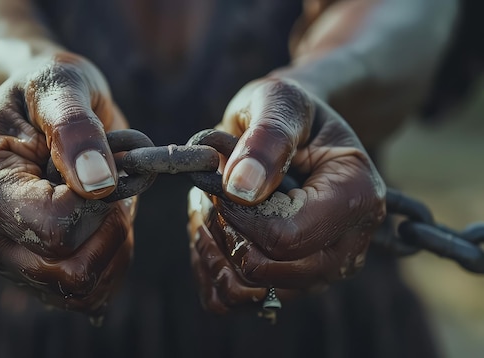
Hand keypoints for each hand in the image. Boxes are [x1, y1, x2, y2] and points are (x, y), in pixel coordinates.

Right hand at [0, 53, 133, 314]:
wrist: (38, 109)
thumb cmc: (46, 91)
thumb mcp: (60, 83)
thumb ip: (74, 126)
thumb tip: (97, 182)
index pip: (56, 230)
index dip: (99, 202)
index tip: (103, 163)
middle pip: (70, 271)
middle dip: (110, 226)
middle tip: (108, 181)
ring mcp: (9, 260)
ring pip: (82, 290)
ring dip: (115, 243)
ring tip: (106, 198)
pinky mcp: (36, 273)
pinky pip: (89, 294)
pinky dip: (113, 260)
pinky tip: (108, 221)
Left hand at [188, 77, 385, 313]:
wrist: (296, 131)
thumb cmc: (291, 112)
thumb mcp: (279, 102)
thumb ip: (266, 138)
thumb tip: (241, 188)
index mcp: (358, 198)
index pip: (289, 239)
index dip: (240, 217)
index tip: (222, 183)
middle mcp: (347, 245)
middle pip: (272, 274)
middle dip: (226, 237)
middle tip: (211, 196)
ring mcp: (319, 270)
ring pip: (251, 294)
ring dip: (214, 253)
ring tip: (209, 210)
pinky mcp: (289, 282)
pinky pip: (236, 300)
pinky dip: (210, 270)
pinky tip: (209, 232)